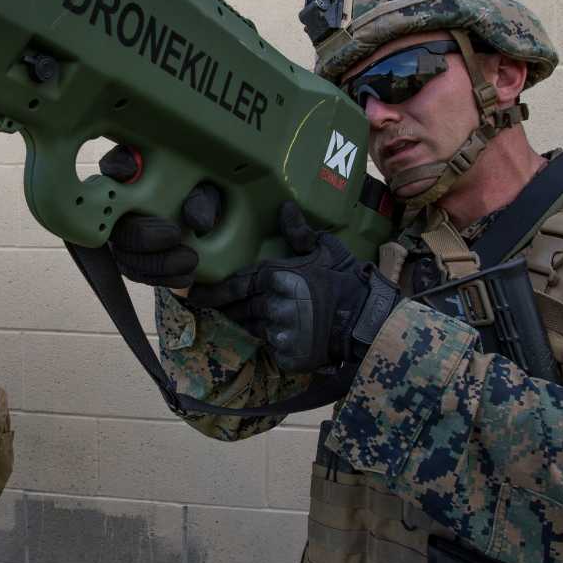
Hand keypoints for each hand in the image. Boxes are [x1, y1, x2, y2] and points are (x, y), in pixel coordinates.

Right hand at [99, 144, 221, 287]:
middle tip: (173, 234)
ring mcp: (120, 232)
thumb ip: (202, 200)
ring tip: (190, 260)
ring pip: (123, 251)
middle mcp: (119, 203)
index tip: (129, 170)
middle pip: (113, 216)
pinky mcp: (129, 259)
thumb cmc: (201, 202)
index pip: (115, 163)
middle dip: (141, 231)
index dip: (118, 166)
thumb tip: (196, 219)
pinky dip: (162, 278)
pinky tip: (185, 275)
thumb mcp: (208, 194)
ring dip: (156, 261)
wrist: (208, 238)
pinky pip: (136, 273)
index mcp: (135, 173)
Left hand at [191, 202, 398, 371]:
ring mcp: (279, 333)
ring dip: (249, 323)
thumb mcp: (326, 249)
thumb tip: (284, 207)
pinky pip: (272, 348)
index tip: (194, 294)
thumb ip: (300, 232)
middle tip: (207, 307)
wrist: (368, 321)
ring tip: (246, 317)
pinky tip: (281, 336)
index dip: (212, 291)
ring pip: (253, 328)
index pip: (235, 285)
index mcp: (276, 278)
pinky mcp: (287, 356)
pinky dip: (274, 342)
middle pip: (238, 309)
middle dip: (224, 308)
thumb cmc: (347, 280)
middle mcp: (272, 306)